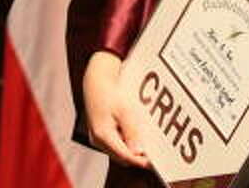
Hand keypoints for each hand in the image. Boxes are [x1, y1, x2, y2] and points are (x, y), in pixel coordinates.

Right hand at [82, 51, 149, 168]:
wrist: (95, 84)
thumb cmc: (109, 94)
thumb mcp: (124, 110)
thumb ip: (131, 131)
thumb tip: (139, 151)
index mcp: (103, 135)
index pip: (124, 156)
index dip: (140, 161)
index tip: (153, 163)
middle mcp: (97, 140)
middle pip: (121, 157)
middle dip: (136, 157)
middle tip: (152, 154)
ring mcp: (97, 138)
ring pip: (117, 152)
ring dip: (130, 151)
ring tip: (144, 143)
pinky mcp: (98, 135)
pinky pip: (114, 146)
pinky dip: (124, 144)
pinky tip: (132, 136)